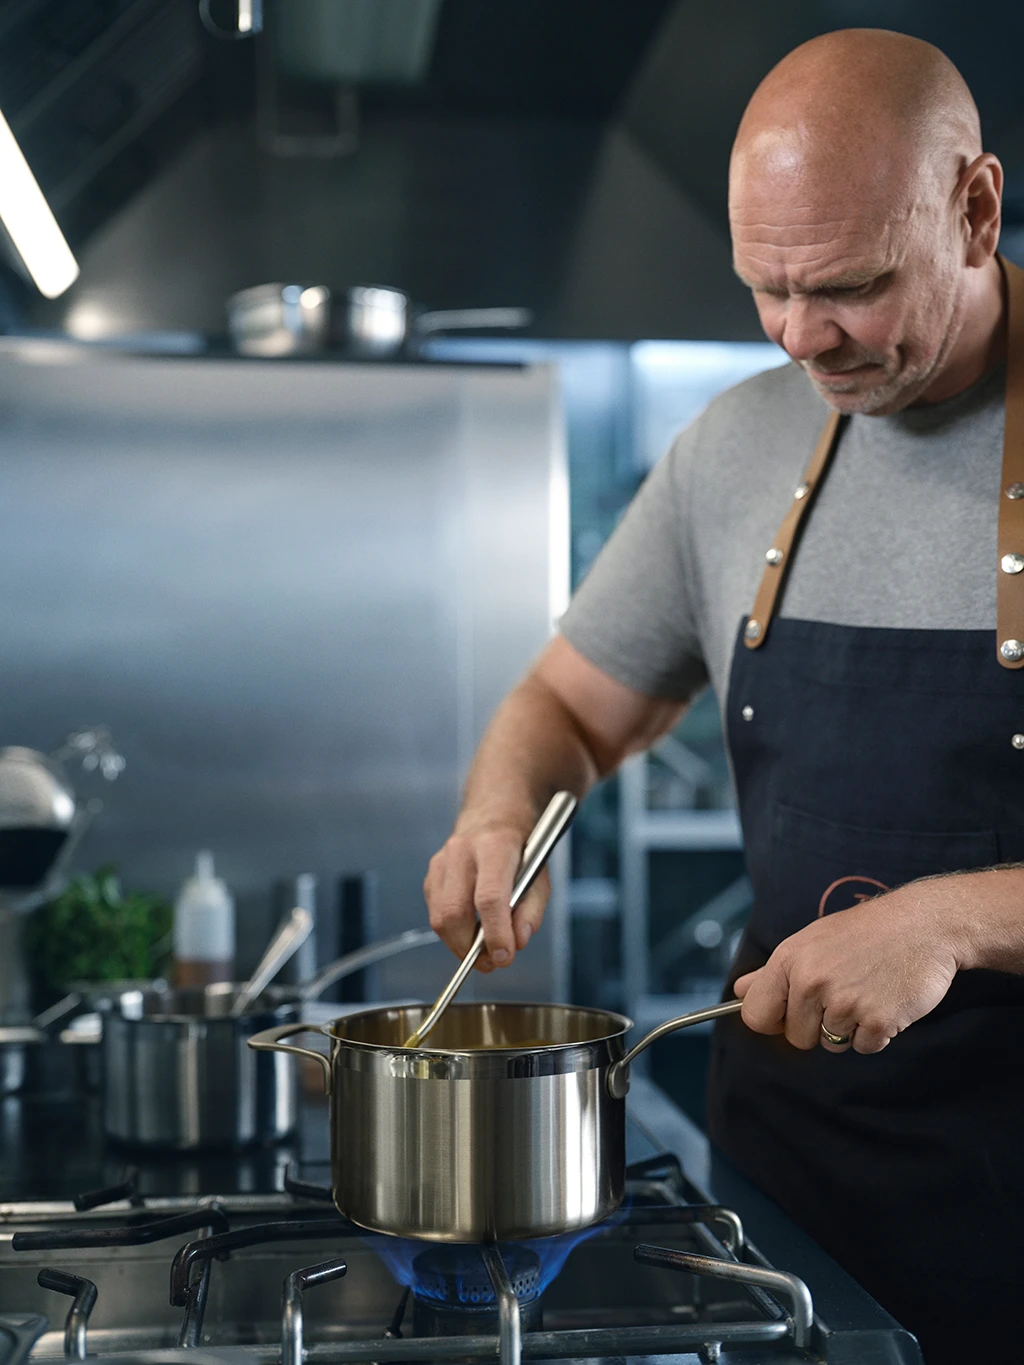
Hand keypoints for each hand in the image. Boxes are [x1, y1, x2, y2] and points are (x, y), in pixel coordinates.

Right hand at [424, 818, 548, 970]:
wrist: (495, 813)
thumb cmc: (520, 846)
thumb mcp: (540, 875)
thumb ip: (532, 910)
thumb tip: (517, 942)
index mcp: (495, 846)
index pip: (489, 897)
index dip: (495, 933)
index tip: (504, 956)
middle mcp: (462, 850)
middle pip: (455, 912)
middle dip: (471, 947)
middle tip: (492, 962)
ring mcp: (442, 861)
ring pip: (439, 917)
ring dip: (459, 945)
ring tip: (482, 952)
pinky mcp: (431, 874)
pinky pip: (435, 913)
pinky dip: (452, 931)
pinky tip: (470, 930)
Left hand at [734, 877, 965, 1054]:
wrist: (924, 925)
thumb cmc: (865, 932)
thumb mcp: (812, 940)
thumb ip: (773, 972)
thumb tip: (739, 991)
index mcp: (789, 961)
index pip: (756, 1015)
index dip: (773, 1020)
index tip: (788, 1015)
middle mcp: (812, 983)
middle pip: (797, 1038)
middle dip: (817, 1026)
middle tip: (843, 993)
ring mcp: (845, 1004)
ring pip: (832, 1044)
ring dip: (850, 1028)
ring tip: (867, 990)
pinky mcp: (878, 1022)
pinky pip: (865, 1048)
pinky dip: (877, 1033)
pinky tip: (885, 1000)